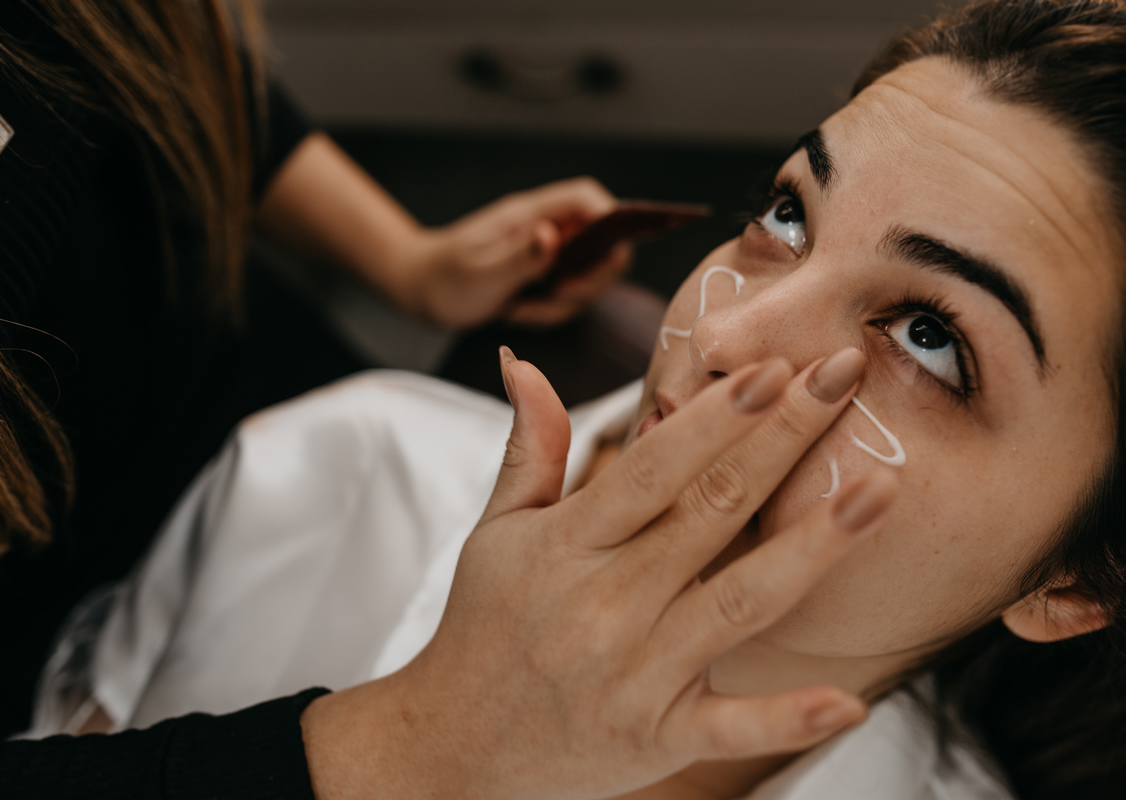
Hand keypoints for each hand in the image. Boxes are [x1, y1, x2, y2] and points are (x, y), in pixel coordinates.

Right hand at [301, 347, 894, 798]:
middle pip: (710, 510)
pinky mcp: (657, 737)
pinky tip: (847, 700)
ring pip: (739, 601)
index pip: (652, 468)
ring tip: (879, 490)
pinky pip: (731, 725)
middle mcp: (604, 603)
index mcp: (565, 545)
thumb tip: (521, 361)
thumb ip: (528, 447)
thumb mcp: (496, 531)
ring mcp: (635, 673)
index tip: (774, 367)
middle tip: (844, 379)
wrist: (454, 743)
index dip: (716, 418)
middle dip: (784, 439)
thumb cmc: (486, 626)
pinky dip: (788, 717)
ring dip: (814, 545)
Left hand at [397, 177, 631, 329]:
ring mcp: (544, 252)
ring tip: (523, 309)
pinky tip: (518, 312)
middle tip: (557, 298)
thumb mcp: (479, 274)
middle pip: (601, 241)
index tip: (605, 258)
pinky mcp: (541, 275)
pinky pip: (568, 294)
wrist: (420, 290)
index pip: (585, 199)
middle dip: (590, 279)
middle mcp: (543, 230)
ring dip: (565, 302)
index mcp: (529, 216)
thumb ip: (518, 257)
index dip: (610, 220)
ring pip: (587, 274)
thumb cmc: (442, 279)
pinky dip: (551, 311)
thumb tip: (551, 237)